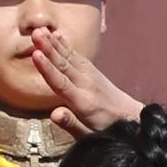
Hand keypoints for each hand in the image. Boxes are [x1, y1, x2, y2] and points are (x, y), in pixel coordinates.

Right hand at [21, 28, 144, 135]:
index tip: (36, 55)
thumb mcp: (89, 134)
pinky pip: (76, 56)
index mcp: (83, 102)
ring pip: (69, 58)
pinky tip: (55, 35)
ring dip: (53, 44)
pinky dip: (64, 45)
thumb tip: (53, 114)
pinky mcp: (92, 71)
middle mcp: (86, 85)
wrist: (131, 117)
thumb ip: (71, 124)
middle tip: (35, 33)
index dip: (47, 69)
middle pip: (64, 65)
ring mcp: (91, 76)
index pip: (61, 83)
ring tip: (40, 31)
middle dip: (48, 49)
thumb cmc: (107, 130)